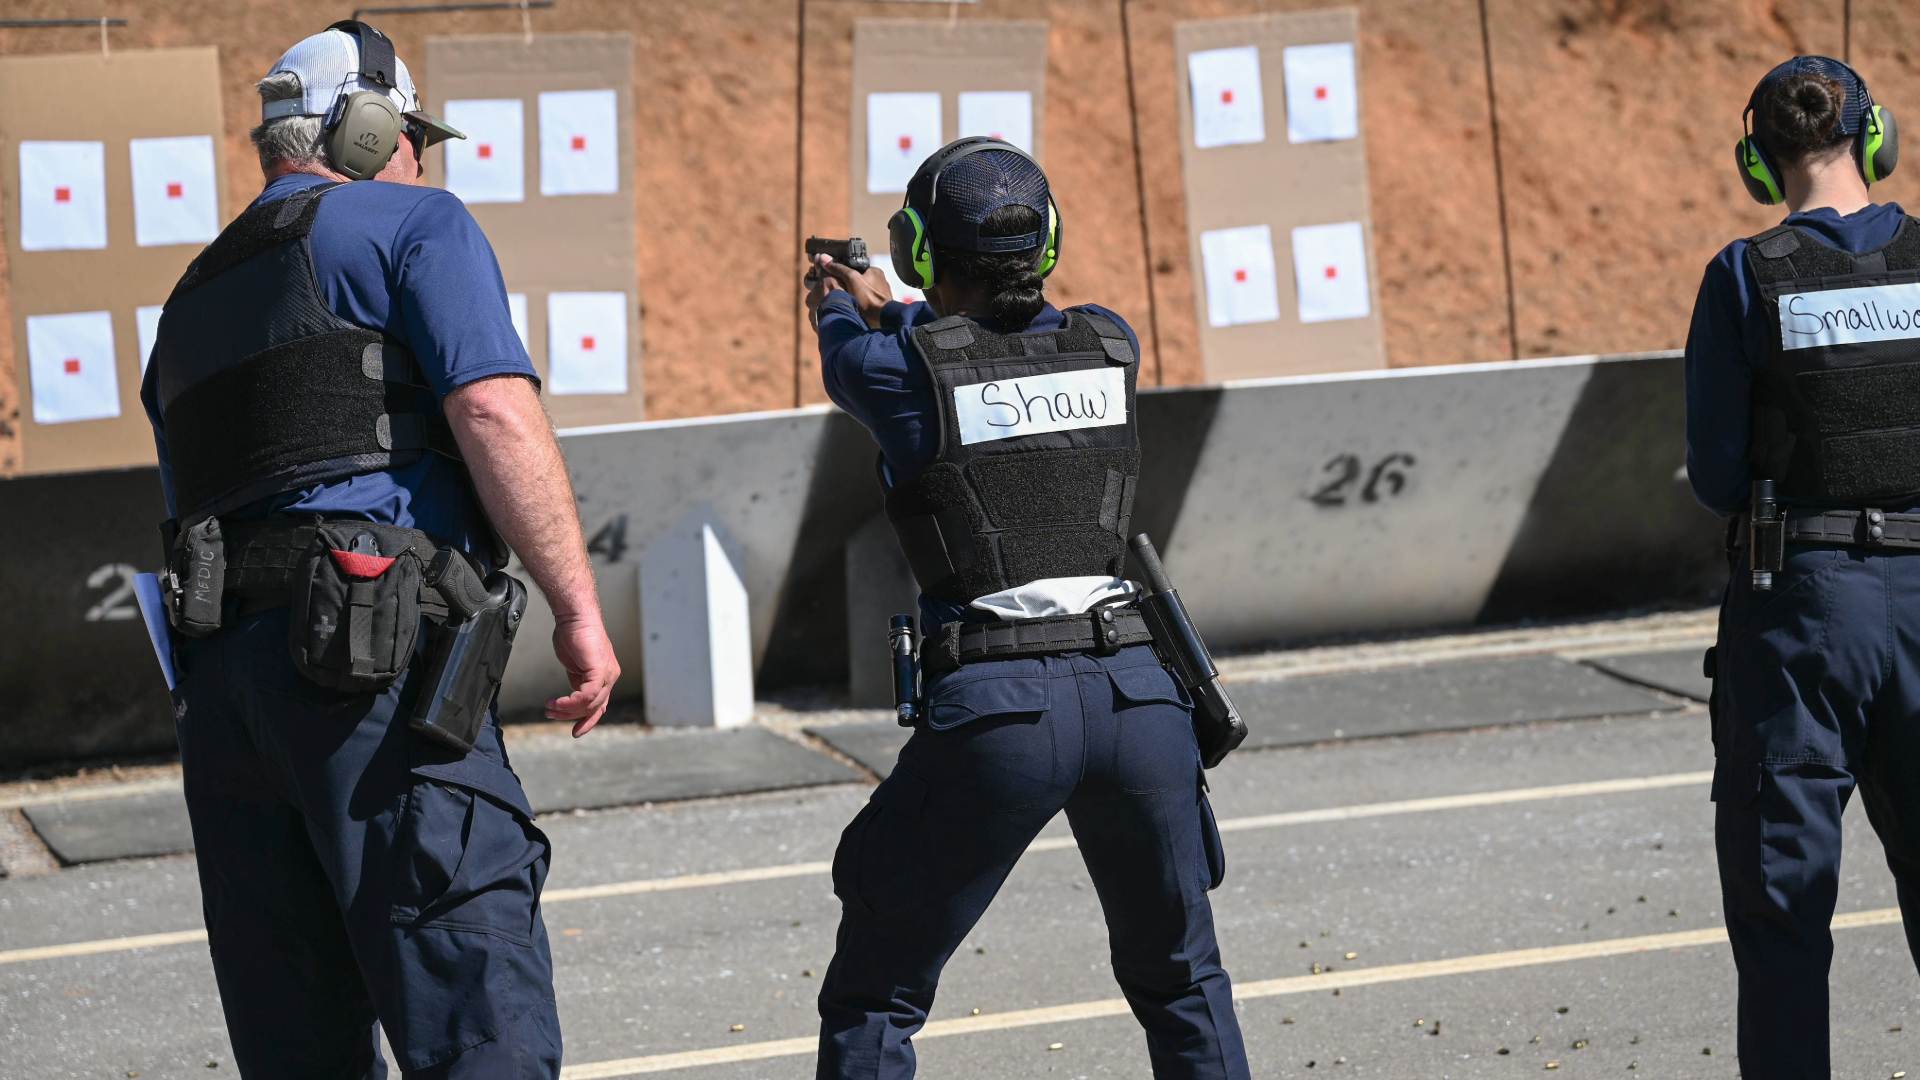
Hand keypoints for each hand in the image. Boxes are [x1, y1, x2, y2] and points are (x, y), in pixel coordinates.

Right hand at [547, 611, 619, 735]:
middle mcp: (610, 677)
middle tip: (551, 714)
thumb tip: (572, 696)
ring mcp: (607, 674)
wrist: (574, 616)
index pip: (599, 705)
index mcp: (605, 676)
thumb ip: (577, 680)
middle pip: (594, 707)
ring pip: (590, 704)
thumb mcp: (575, 664)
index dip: (588, 721)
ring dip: (566, 710)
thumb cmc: (572, 635)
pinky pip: (587, 695)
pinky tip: (557, 703)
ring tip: (549, 708)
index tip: (575, 732)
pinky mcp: (600, 670)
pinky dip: (571, 702)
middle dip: (571, 716)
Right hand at [805, 254, 892, 329]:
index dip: (845, 272)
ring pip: (863, 292)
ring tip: (846, 300)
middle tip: (841, 290)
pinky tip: (854, 308)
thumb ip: (839, 269)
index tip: (837, 277)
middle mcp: (881, 281)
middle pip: (859, 280)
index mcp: (875, 271)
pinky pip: (867, 302)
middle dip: (850, 285)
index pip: (856, 267)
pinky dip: (860, 304)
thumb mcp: (851, 279)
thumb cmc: (868, 299)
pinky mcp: (881, 306)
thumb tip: (824, 259)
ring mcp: (882, 294)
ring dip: (854, 295)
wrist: (882, 320)